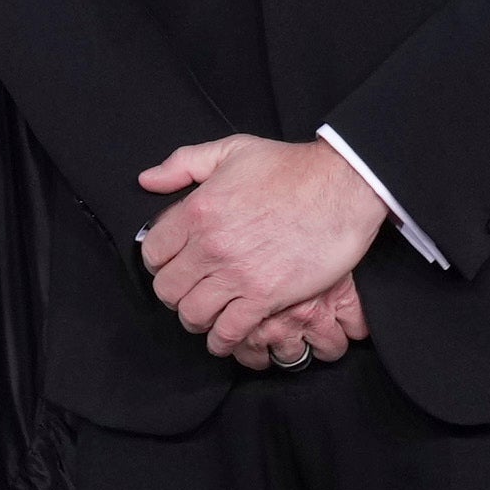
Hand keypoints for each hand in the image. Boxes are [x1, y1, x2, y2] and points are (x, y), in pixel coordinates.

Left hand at [138, 135, 384, 357]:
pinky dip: (222, 340)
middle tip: (189, 291)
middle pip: (168, 289)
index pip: (153, 252)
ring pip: (192, 315)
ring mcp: (237, 274)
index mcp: (197, 210)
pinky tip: (224, 336)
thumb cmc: (292, 168)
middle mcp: (210, 246)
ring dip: (196, 319)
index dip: (159, 262)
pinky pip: (229, 332)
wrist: (341, 187)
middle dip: (174, 294)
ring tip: (205, 315)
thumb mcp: (232, 149)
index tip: (171, 265)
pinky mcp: (265, 296)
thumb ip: (184, 163)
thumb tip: (148, 180)